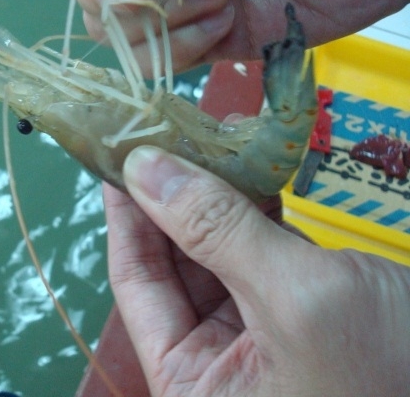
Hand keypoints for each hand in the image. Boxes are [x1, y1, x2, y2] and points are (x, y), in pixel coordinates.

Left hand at [104, 145, 409, 395]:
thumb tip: (144, 168)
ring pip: (213, 244)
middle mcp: (212, 357)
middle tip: (163, 131)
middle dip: (171, 192)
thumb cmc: (386, 371)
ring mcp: (253, 328)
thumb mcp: (293, 297)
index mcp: (190, 378)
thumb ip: (214, 231)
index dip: (126, 210)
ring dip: (212, 189)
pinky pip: (256, 244)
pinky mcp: (292, 304)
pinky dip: (253, 202)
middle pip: (172, 257)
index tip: (119, 151)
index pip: (135, 279)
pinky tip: (248, 161)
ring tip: (204, 134)